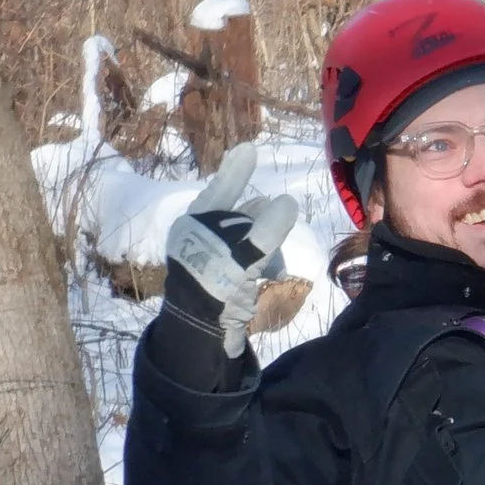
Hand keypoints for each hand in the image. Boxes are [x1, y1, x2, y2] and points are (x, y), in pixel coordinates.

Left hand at [162, 145, 298, 358]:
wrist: (202, 336)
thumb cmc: (211, 289)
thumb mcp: (239, 256)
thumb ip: (265, 230)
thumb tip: (288, 203)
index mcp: (196, 225)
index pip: (221, 190)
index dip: (237, 170)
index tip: (249, 148)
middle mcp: (205, 237)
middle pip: (241, 215)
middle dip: (260, 218)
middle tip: (276, 224)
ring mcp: (218, 258)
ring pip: (251, 237)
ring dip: (267, 243)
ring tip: (276, 253)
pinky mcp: (230, 277)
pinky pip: (254, 258)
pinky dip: (266, 261)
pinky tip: (273, 272)